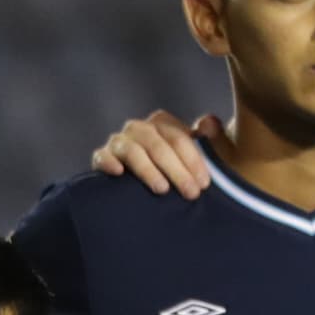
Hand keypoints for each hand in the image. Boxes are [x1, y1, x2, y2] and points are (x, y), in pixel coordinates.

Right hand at [90, 109, 218, 194]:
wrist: (144, 191)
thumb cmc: (176, 174)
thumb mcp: (198, 158)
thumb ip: (212, 139)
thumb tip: (209, 122)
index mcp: (161, 124)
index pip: (179, 138)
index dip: (193, 161)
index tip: (204, 183)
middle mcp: (139, 129)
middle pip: (158, 145)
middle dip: (176, 170)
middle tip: (190, 193)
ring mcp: (119, 142)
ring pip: (133, 151)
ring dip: (148, 170)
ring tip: (162, 189)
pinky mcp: (101, 158)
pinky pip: (102, 156)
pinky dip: (109, 162)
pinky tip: (119, 173)